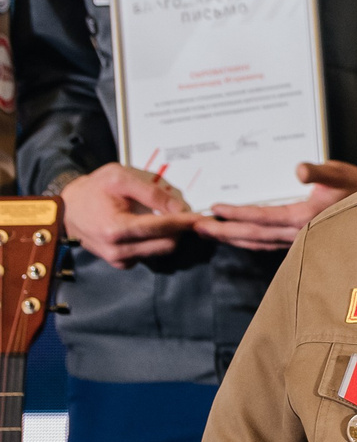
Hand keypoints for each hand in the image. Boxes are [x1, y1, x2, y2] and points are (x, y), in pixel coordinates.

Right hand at [60, 163, 197, 266]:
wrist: (69, 207)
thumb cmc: (95, 189)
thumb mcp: (121, 178)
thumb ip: (151, 193)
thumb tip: (179, 207)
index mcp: (116, 229)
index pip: (162, 228)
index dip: (186, 222)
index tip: (203, 217)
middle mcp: (118, 250)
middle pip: (167, 244)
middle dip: (180, 229)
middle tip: (187, 214)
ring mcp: (119, 259)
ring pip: (160, 251)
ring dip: (170, 236)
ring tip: (168, 218)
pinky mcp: (120, 263)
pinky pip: (149, 254)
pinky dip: (156, 242)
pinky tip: (152, 228)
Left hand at [194, 161, 356, 251]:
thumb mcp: (340, 173)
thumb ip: (318, 172)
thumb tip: (297, 170)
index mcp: (303, 217)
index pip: (261, 217)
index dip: (236, 213)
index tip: (214, 208)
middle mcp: (297, 234)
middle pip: (252, 235)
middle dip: (224, 231)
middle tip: (197, 227)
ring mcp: (298, 241)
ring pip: (257, 242)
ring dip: (232, 238)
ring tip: (211, 232)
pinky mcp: (301, 242)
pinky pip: (267, 244)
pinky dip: (249, 241)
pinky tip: (240, 238)